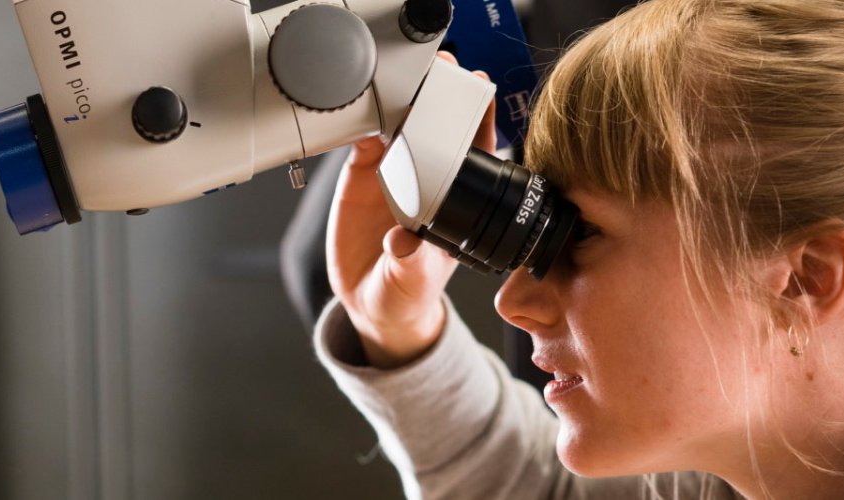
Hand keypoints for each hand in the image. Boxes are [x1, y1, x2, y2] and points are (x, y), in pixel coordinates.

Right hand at [326, 52, 497, 368]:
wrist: (369, 303)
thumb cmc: (404, 294)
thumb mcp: (409, 285)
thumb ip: (408, 265)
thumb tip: (403, 244)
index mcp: (453, 201)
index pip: (473, 152)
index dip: (480, 119)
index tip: (483, 90)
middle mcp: (426, 180)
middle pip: (439, 127)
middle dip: (443, 94)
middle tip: (444, 68)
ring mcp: (393, 174)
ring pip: (401, 125)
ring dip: (403, 98)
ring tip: (403, 74)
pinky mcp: (361, 176)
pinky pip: (363, 139)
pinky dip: (362, 119)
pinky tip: (362, 104)